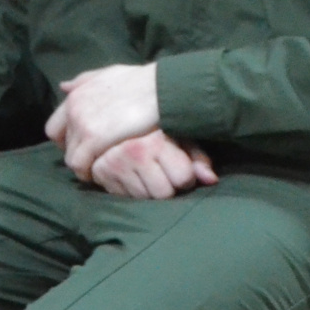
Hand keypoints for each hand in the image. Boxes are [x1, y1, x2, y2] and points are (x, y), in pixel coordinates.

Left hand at [46, 63, 161, 180]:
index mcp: (75, 95)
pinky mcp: (95, 140)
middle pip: (63, 145)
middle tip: (96, 159)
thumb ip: (85, 81)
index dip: (66, 140)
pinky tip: (104, 173)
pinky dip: (89, 172)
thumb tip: (63, 87)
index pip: (54, 128)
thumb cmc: (142, 81)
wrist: (161, 89)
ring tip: (102, 169)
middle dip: (77, 153)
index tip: (83, 146)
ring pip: (71, 157)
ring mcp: (82, 125)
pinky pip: (81, 165)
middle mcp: (73, 110)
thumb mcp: (109, 74)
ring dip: (85, 166)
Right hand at [88, 131, 218, 199]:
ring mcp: (113, 164)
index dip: (186, 177)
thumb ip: (197, 157)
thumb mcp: (180, 135)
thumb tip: (211, 180)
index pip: (183, 178)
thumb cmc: (155, 125)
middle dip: (168, 187)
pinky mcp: (99, 173)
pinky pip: (124, 197)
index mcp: (156, 141)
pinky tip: (132, 174)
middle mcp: (133, 152)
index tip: (181, 167)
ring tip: (147, 172)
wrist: (112, 111)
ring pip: (143, 198)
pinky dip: (131, 190)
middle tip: (163, 172)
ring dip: (149, 190)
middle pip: (163, 194)